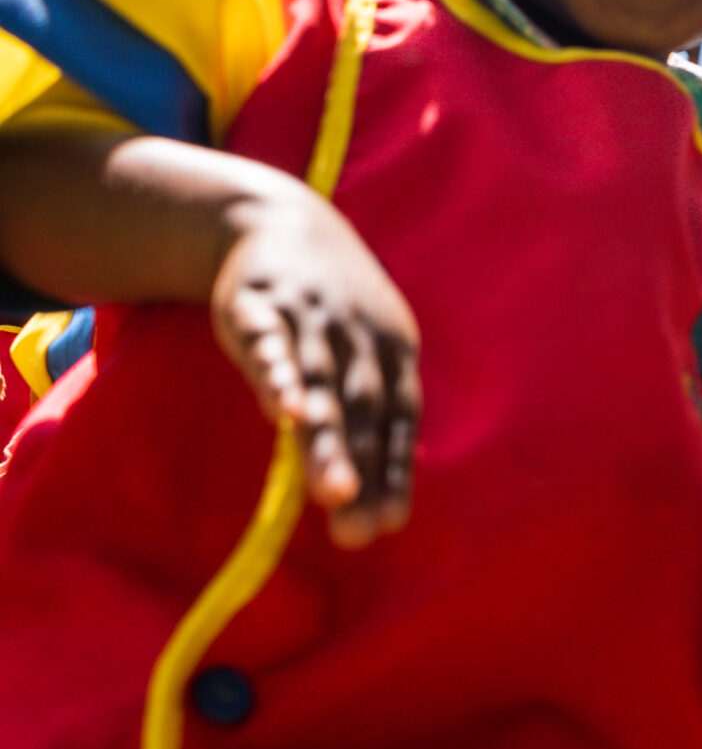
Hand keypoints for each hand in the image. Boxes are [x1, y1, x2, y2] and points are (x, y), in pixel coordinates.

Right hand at [210, 194, 421, 547]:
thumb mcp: (364, 354)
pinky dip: (276, 370)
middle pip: (361, 410)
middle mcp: (359, 336)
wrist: (285, 218)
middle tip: (356, 529)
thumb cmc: (335, 312)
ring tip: (330, 486)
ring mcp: (309, 315)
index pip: (397, 422)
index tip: (388, 526)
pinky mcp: (257, 300)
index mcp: (394, 354)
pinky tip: (280, 405)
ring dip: (324, 434)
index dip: (394, 474)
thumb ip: (368, 422)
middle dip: (361, 470)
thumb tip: (378, 503)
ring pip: (319, 380)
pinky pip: (268, 337)